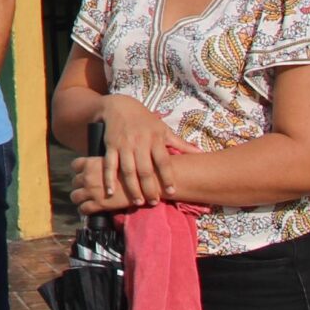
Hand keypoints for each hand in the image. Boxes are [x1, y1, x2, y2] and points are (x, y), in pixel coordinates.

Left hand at [68, 153, 138, 216]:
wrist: (144, 182)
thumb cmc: (133, 170)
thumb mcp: (114, 161)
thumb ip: (103, 165)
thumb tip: (99, 168)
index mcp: (91, 163)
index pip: (75, 165)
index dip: (80, 171)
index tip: (85, 175)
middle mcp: (88, 176)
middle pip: (74, 182)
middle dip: (81, 186)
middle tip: (89, 190)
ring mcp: (91, 190)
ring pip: (74, 196)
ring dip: (80, 199)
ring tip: (87, 201)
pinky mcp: (98, 204)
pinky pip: (83, 209)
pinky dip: (84, 210)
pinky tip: (90, 210)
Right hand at [95, 93, 177, 207]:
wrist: (119, 106)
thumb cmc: (145, 120)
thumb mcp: (163, 129)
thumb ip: (180, 143)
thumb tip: (200, 153)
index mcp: (155, 139)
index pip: (163, 161)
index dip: (168, 177)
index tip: (171, 192)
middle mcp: (140, 143)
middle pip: (145, 170)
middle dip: (149, 188)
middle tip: (153, 203)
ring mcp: (124, 145)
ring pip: (128, 170)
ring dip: (132, 187)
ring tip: (138, 202)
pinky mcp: (110, 146)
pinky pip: (109, 164)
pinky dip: (109, 178)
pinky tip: (111, 192)